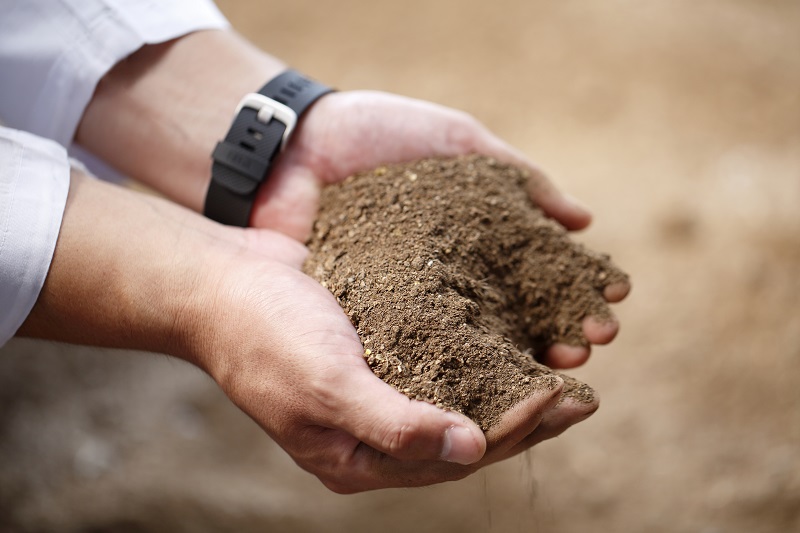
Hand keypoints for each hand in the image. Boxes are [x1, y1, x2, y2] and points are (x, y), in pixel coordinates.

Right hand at [19, 172, 591, 492]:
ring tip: (560, 369)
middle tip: (583, 394)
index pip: (453, 457)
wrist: (220, 281)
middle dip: (524, 418)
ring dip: (508, 387)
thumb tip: (470, 449)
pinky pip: (440, 361)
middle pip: (464, 435)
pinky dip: (479, 354)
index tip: (563, 400)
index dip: (513, 433)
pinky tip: (509, 337)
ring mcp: (373, 391)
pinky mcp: (376, 352)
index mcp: (355, 457)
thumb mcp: (325, 384)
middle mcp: (370, 432)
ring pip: (458, 399)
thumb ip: (394, 423)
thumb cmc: (264, 333)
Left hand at [254, 90, 628, 367]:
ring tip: (556, 377)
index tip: (609, 305)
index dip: (570, 295)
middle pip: (510, 327)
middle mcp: (444, 287)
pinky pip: (415, 364)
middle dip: (554, 342)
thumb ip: (517, 178)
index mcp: (470, 244)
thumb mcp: (455, 143)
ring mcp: (406, 313)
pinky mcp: (367, 331)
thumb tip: (583, 222)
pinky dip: (452, 379)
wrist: (294, 147)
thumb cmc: (376, 135)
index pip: (533, 282)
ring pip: (470, 356)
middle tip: (587, 350)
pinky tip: (487, 391)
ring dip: (516, 370)